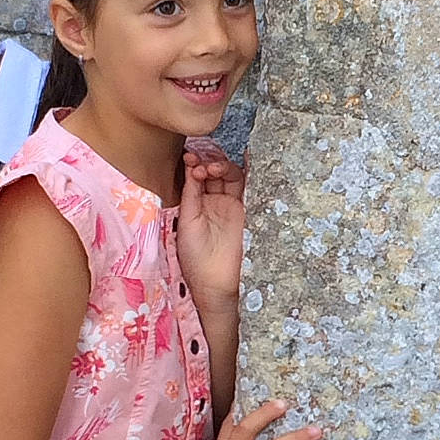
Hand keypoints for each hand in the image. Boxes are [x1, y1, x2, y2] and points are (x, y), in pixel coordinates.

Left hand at [177, 148, 245, 313]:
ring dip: (223, 167)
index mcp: (199, 204)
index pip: (199, 176)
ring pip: (232, 177)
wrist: (215, 281)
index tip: (189, 158)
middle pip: (216, 173)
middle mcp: (217, 202)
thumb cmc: (196, 257)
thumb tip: (191, 167)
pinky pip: (251, 187)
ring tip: (213, 169)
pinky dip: (249, 172)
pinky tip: (246, 160)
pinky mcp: (251, 211)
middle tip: (202, 164)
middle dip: (209, 163)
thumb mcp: (188, 220)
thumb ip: (191, 194)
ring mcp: (235, 206)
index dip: (196, 164)